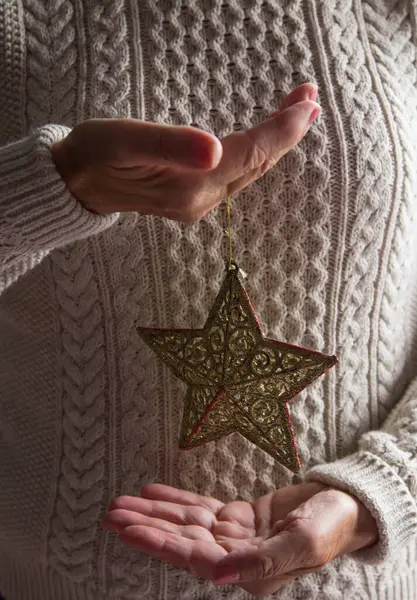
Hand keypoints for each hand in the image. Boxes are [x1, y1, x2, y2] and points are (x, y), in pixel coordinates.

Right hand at [52, 84, 319, 221]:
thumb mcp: (125, 141)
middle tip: (310, 97)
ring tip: (298, 110)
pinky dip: (257, 152)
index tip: (307, 104)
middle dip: (287, 132)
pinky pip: (238, 174)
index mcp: (189, 186)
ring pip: (251, 171)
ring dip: (277, 141)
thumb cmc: (95, 155)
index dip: (281, 131)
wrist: (78, 185)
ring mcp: (200, 204)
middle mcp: (202, 201)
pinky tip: (265, 138)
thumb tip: (215, 148)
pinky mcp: (195, 199)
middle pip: (257, 164)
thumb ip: (171, 145)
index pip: (250, 156)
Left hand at [102, 482, 377, 596]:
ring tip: (123, 502)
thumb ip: (260, 563)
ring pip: (186, 523)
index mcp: (248, 571)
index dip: (159, 542)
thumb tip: (215, 575)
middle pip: (181, 540)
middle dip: (146, 527)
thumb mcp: (303, 544)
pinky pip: (201, 508)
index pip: (193, 557)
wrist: (347, 505)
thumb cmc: (331, 526)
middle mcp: (235, 557)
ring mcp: (235, 536)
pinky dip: (176, 500)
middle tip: (111, 514)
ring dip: (155, 512)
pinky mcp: (238, 517)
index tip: (129, 529)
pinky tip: (153, 492)